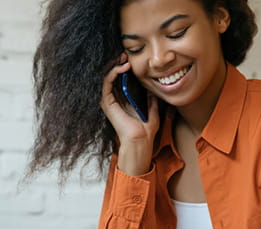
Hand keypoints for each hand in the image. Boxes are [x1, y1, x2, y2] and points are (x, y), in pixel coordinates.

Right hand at [100, 53, 159, 174]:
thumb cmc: (145, 130)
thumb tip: (153, 86)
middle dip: (118, 64)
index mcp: (123, 100)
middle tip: (126, 55)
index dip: (125, 68)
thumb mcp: (153, 109)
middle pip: (113, 76)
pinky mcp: (106, 102)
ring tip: (124, 59)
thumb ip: (152, 98)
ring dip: (115, 65)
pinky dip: (113, 73)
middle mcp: (114, 99)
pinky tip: (123, 68)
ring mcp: (109, 100)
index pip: (121, 79)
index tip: (132, 59)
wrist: (140, 141)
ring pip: (108, 77)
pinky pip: (106, 83)